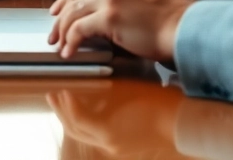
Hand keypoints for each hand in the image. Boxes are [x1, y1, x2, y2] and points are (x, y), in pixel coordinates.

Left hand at [48, 0, 194, 60]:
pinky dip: (70, 41)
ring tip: (59, 44)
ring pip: (72, 11)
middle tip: (54, 26)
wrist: (186, 27)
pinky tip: (70, 51)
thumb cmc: (173, 14)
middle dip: (60, 10)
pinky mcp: (109, 16)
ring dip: (62, 30)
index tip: (62, 5)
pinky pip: (78, 29)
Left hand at [48, 88, 176, 156]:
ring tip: (63, 101)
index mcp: (108, 131)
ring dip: (71, 118)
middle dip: (61, 112)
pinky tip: (84, 109)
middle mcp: (108, 144)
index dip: (66, 104)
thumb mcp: (128, 93)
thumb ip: (104, 92)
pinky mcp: (119, 146)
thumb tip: (83, 85)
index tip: (61, 88)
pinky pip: (95, 135)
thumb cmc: (158, 104)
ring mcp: (114, 147)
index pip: (77, 120)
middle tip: (52, 94)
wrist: (181, 123)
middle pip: (75, 130)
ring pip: (83, 134)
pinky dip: (86, 122)